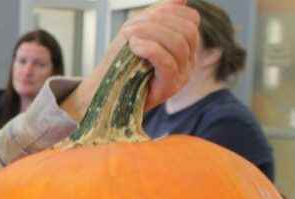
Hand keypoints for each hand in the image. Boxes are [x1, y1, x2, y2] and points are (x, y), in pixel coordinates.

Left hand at [62, 0, 200, 119]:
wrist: (104, 90)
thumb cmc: (121, 61)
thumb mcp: (140, 31)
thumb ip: (160, 14)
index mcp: (185, 46)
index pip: (191, 20)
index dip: (169, 11)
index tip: (142, 16)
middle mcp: (188, 62)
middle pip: (187, 30)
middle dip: (156, 22)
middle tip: (130, 28)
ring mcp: (181, 76)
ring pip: (178, 44)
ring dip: (149, 33)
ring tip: (129, 37)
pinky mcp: (168, 88)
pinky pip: (167, 62)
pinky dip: (150, 49)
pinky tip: (135, 46)